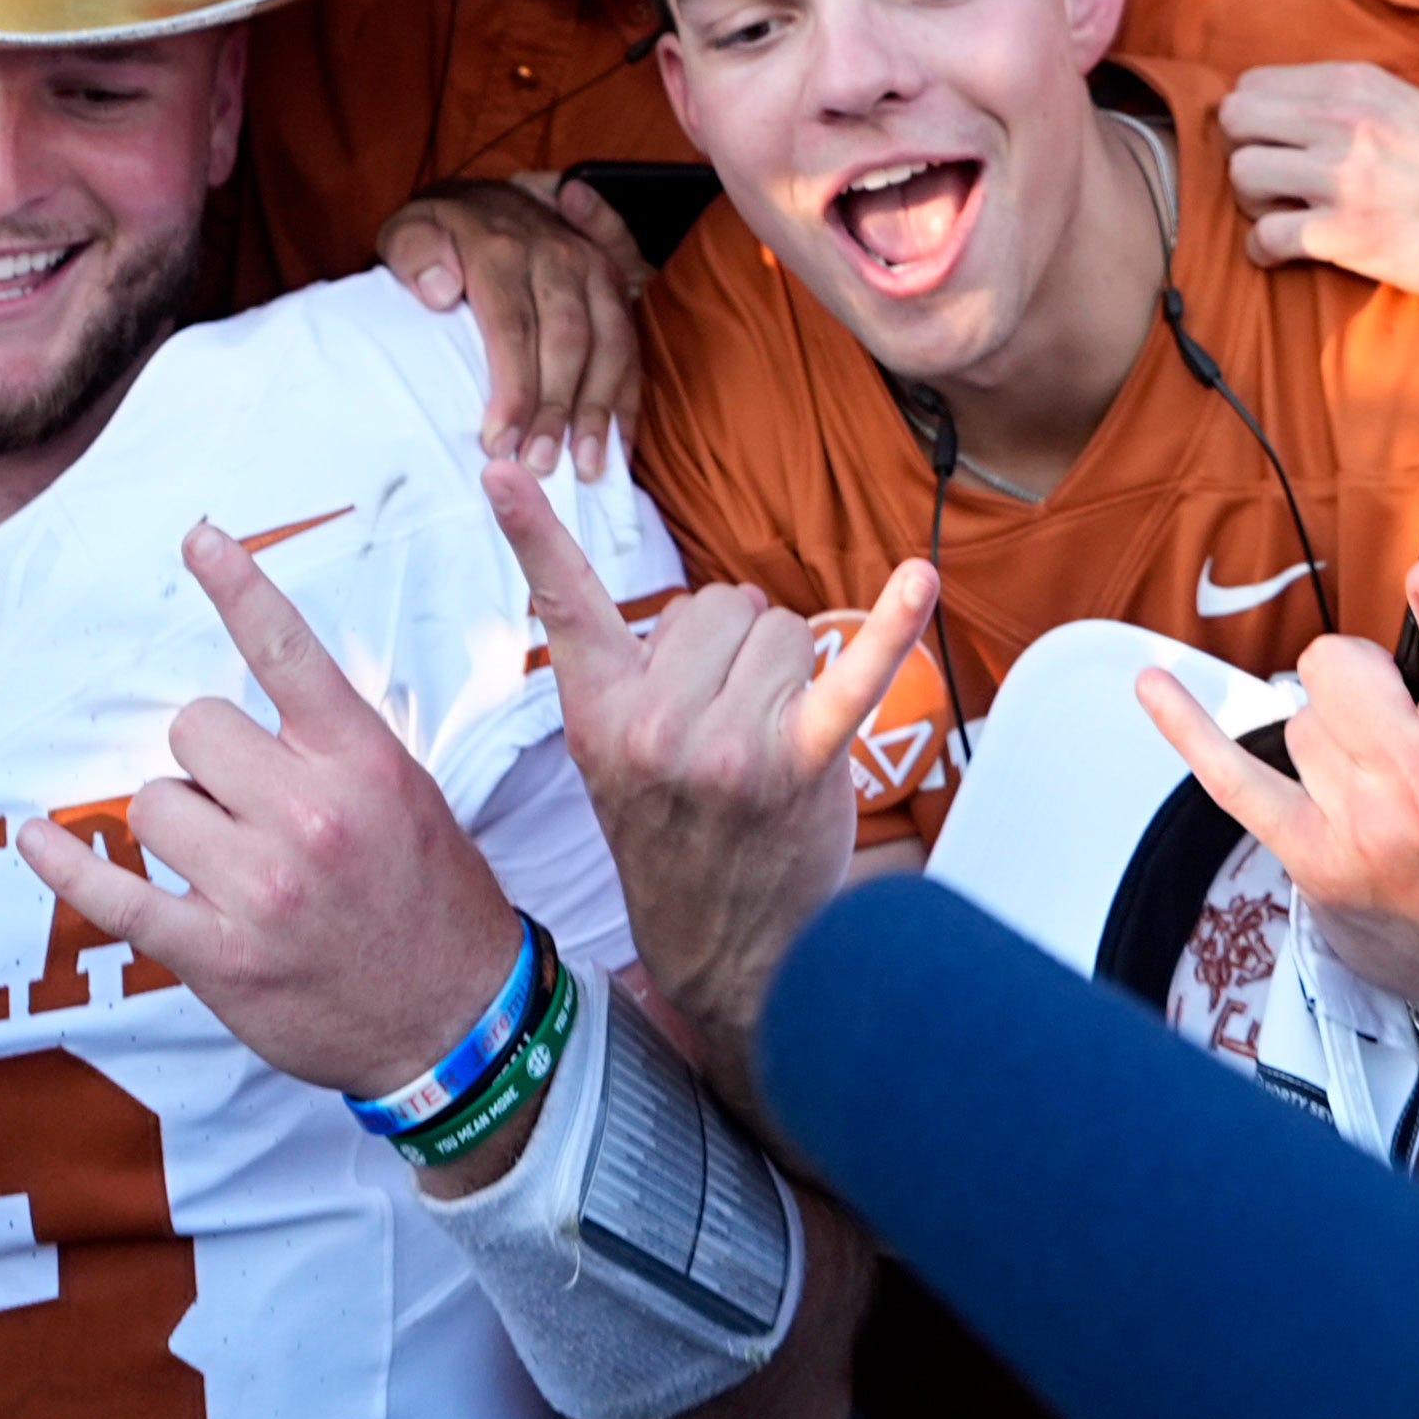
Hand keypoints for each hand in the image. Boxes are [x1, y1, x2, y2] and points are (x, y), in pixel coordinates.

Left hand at [9, 523, 527, 1113]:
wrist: (459, 1021)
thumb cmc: (429, 896)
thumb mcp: (405, 792)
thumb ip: (326, 743)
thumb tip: (231, 711)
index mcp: (361, 761)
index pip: (286, 652)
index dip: (239, 586)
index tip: (198, 538)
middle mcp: (309, 816)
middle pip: (192, 731)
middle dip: (207, 761)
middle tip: (249, 806)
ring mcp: (260, 890)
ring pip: (153, 805)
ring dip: (178, 825)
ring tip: (231, 864)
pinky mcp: (220, 956)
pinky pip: (115, 895)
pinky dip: (65, 867)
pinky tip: (36, 838)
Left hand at [381, 173, 647, 479]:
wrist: (492, 195)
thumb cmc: (443, 233)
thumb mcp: (408, 229)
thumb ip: (413, 252)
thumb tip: (439, 288)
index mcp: (500, 247)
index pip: (511, 326)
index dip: (510, 390)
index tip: (499, 443)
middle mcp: (557, 255)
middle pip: (567, 342)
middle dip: (556, 411)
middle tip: (539, 467)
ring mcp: (594, 270)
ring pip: (610, 346)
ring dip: (599, 410)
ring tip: (585, 466)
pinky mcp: (617, 285)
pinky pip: (632, 346)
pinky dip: (627, 400)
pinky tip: (618, 446)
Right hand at [492, 458, 939, 1095]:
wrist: (729, 953)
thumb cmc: (679, 839)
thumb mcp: (613, 762)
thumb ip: (634, 677)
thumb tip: (715, 606)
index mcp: (598, 714)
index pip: (562, 603)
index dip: (530, 530)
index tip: (500, 465)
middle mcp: (654, 725)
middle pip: (719, 603)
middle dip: (736, 647)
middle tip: (727, 726)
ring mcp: (728, 745)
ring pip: (780, 627)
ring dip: (788, 670)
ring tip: (770, 741)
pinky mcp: (802, 762)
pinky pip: (849, 673)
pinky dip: (891, 626)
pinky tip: (919, 582)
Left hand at [1133, 543, 1418, 1055]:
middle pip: (1343, 668)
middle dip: (1360, 672)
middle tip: (1396, 707)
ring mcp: (1362, 827)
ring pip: (1301, 715)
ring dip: (1332, 726)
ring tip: (1383, 766)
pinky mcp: (1313, 858)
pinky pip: (1230, 779)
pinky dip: (1185, 729)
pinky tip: (1153, 686)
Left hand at [1216, 61, 1418, 381]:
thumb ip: (1357, 103)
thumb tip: (1293, 107)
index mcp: (1361, 83)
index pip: (1254, 83)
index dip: (1258, 121)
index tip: (1279, 148)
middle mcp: (1346, 120)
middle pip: (1235, 121)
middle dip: (1248, 154)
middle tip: (1277, 184)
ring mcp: (1344, 177)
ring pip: (1240, 176)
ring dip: (1256, 204)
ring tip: (1287, 218)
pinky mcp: (1346, 236)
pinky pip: (1263, 239)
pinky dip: (1266, 252)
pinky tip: (1289, 256)